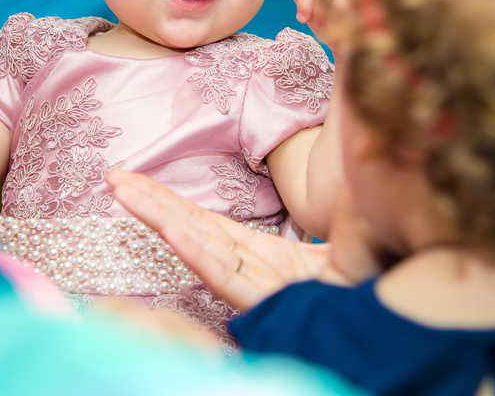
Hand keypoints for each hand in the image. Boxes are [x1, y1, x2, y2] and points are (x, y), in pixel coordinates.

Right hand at [107, 170, 338, 311]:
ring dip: (158, 217)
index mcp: (260, 253)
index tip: (134, 179)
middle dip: (149, 201)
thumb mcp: (343, 238)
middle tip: (112, 178)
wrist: (382, 320)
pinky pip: (225, 277)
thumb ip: (334, 217)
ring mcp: (253, 284)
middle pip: (189, 227)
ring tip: (125, 193)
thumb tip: (344, 173)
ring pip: (197, 247)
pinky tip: (170, 232)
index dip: (168, 199)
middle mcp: (248, 266)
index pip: (203, 221)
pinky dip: (196, 254)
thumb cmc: (361, 285)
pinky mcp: (264, 302)